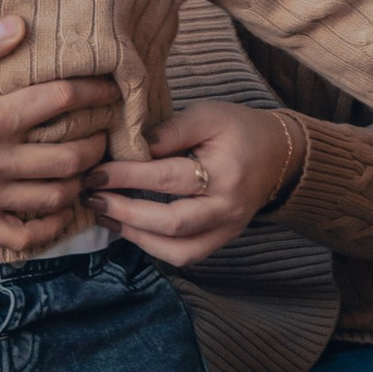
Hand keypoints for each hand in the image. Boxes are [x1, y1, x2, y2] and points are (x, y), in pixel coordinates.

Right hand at [0, 17, 116, 250]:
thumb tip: (19, 25)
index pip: (58, 102)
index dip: (94, 92)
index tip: (112, 89)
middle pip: (69, 157)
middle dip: (97, 144)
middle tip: (104, 133)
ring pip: (54, 197)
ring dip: (79, 182)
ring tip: (86, 168)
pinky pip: (23, 236)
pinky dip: (49, 228)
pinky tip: (57, 212)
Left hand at [87, 97, 298, 268]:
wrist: (279, 156)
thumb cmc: (238, 130)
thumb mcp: (207, 115)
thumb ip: (169, 131)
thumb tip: (128, 149)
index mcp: (226, 173)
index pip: (169, 178)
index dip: (128, 177)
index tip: (96, 171)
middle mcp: (228, 209)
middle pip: (172, 224)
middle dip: (126, 213)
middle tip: (93, 197)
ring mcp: (226, 231)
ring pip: (177, 251)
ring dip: (135, 238)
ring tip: (105, 216)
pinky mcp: (221, 241)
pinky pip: (184, 256)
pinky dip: (153, 246)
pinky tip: (128, 228)